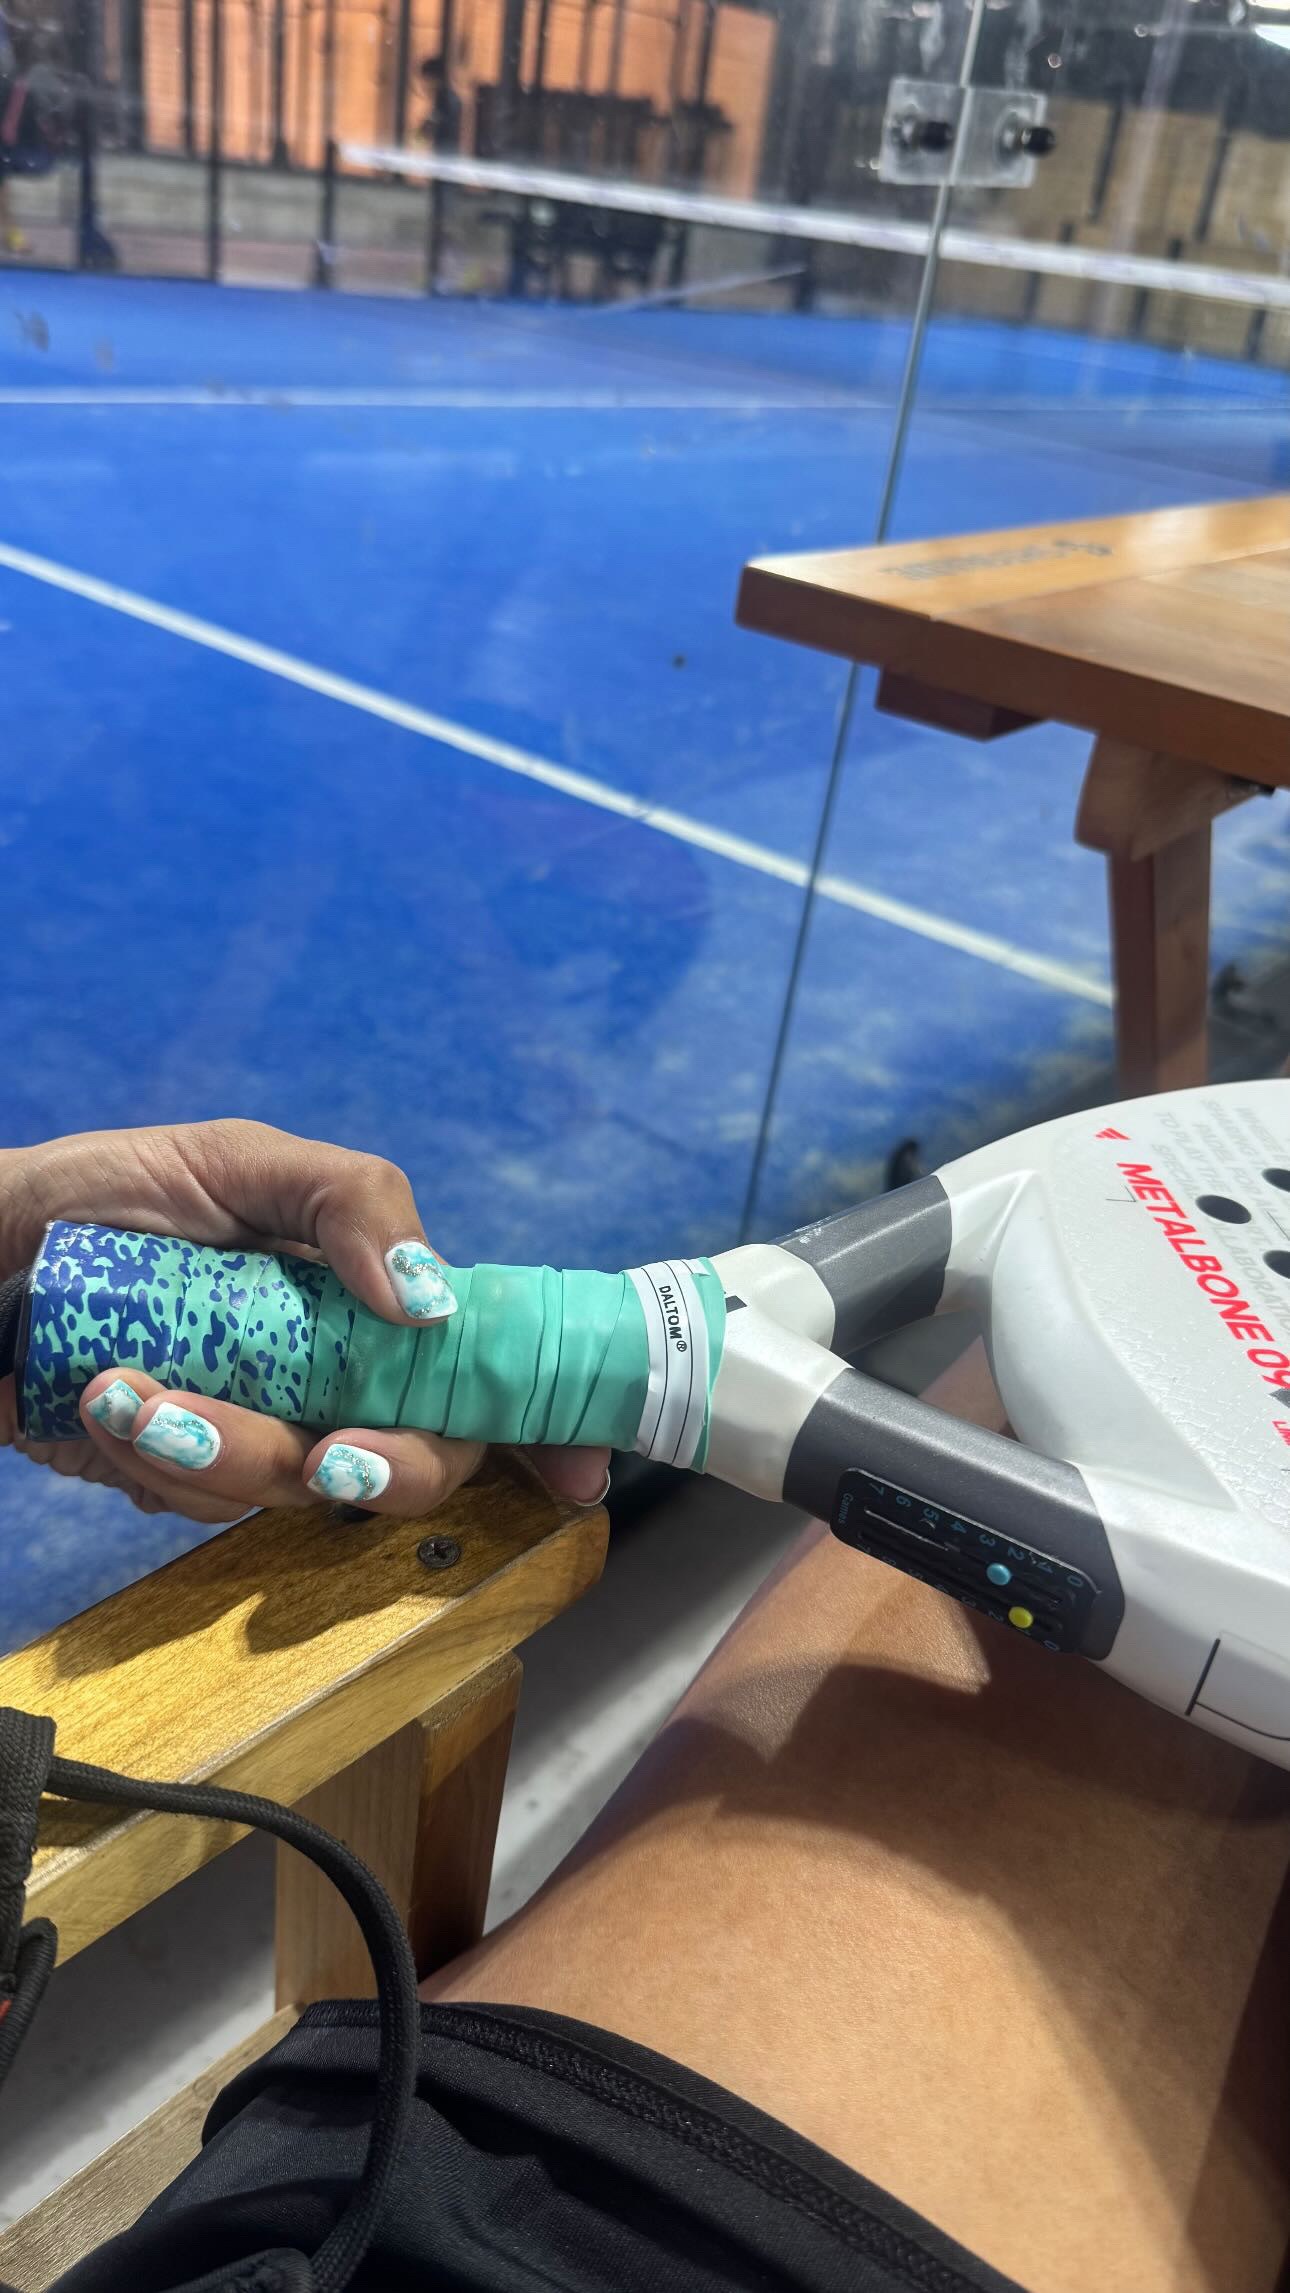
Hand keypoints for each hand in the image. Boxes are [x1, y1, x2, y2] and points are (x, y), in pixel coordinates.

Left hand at [0, 1120, 609, 1524]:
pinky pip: (200, 1506)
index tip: (577, 1475)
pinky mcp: (177, 1476)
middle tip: (324, 1454)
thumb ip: (352, 1203)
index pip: (477, 1368)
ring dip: (215, 1449)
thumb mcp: (240, 1161)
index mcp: (369, 1301)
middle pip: (411, 1460)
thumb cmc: (111, 1190)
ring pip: (291, 1492)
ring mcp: (257, 1429)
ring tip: (123, 1386)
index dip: (542, 1425)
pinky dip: (152, 1460)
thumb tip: (431, 1297)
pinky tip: (99, 1403)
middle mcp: (330, 1375)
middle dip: (374, 1466)